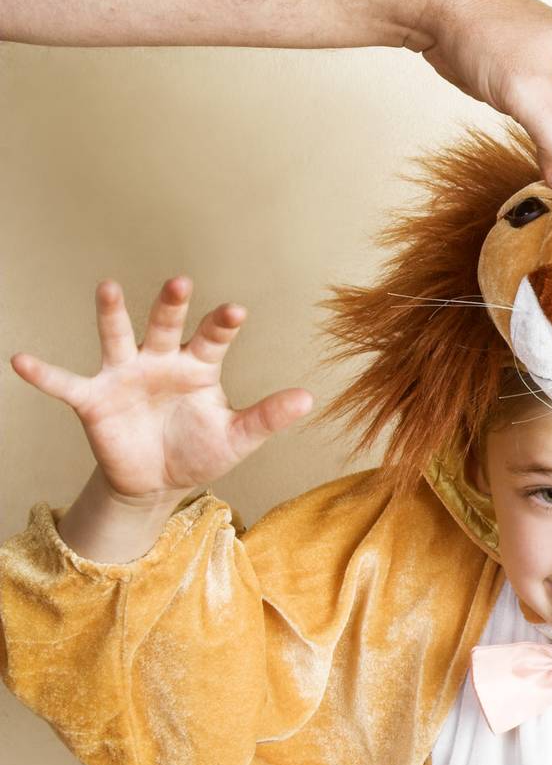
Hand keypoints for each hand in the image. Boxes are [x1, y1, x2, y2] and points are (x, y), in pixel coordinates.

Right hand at [10, 276, 311, 503]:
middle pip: (165, 324)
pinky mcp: (94, 400)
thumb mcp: (238, 437)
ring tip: (107, 287)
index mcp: (199, 366)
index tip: (236, 310)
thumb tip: (309, 399)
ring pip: (117, 337)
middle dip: (171, 304)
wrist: (159, 482)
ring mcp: (124, 376)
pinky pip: (66, 384)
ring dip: (111, 314)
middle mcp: (160, 360)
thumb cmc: (200, 450)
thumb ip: (268, 416)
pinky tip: (20, 360)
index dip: (222, 324)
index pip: (213, 337)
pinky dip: (44, 374)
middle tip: (180, 282)